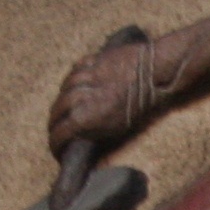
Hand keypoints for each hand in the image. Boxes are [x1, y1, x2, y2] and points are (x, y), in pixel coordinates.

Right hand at [46, 35, 151, 155]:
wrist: (154, 71)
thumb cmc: (142, 104)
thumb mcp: (118, 128)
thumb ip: (95, 132)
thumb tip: (81, 138)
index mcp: (85, 117)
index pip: (60, 133)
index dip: (55, 144)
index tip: (56, 148)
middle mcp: (79, 97)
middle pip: (57, 111)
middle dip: (55, 123)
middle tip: (56, 130)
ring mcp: (83, 77)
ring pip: (63, 90)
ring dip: (61, 101)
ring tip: (63, 109)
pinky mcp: (90, 61)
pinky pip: (74, 71)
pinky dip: (72, 80)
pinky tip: (73, 86)